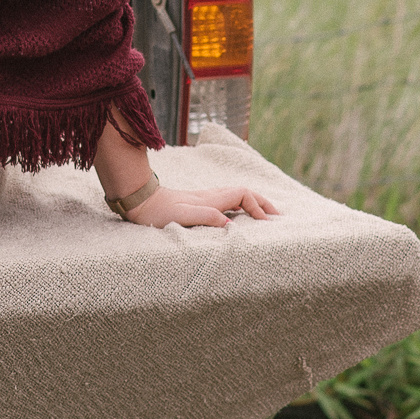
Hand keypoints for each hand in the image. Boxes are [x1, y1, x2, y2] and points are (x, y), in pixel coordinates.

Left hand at [127, 184, 281, 229]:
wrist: (141, 202)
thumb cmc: (159, 212)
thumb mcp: (182, 216)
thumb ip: (206, 217)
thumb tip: (230, 225)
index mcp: (211, 199)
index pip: (244, 195)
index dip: (258, 207)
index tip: (265, 224)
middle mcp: (211, 196)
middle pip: (245, 193)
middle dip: (263, 203)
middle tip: (278, 217)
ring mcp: (206, 199)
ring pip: (238, 197)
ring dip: (254, 205)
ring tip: (265, 218)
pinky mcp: (199, 205)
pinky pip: (228, 204)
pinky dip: (242, 209)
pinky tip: (241, 219)